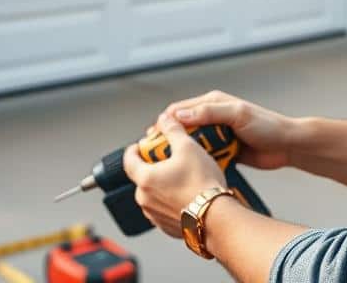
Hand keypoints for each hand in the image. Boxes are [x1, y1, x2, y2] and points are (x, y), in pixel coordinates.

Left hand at [123, 112, 227, 237]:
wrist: (217, 217)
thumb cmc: (203, 185)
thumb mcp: (188, 147)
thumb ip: (173, 130)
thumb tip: (165, 119)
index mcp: (145, 178)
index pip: (128, 159)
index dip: (135, 149)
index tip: (143, 145)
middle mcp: (145, 199)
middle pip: (142, 176)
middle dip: (154, 166)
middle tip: (169, 158)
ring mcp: (155, 215)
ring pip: (153, 193)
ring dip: (163, 184)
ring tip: (182, 176)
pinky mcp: (167, 227)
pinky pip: (164, 208)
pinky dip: (171, 200)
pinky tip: (187, 193)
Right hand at [161, 90, 294, 169]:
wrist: (288, 146)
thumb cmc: (267, 126)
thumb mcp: (238, 115)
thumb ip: (210, 113)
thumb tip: (180, 115)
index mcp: (213, 103)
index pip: (180, 110)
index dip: (164, 123)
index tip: (152, 137)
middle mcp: (213, 117)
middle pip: (183, 128)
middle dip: (170, 140)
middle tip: (156, 156)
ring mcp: (218, 135)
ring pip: (192, 144)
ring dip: (183, 153)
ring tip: (169, 166)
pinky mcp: (224, 151)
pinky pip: (205, 156)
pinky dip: (197, 162)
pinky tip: (189, 172)